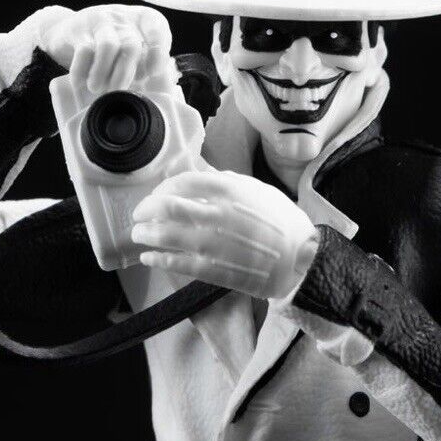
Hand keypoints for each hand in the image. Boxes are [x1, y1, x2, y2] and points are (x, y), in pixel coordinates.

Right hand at [43, 4, 174, 94]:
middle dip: (125, 73)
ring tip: (97, 88)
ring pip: (108, 46)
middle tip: (118, 91)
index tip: (153, 73)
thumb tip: (156, 85)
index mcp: (144, 20)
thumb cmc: (113, 46)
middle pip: (131, 45)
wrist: (73, 29)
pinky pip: (84, 51)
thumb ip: (147, 63)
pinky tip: (80, 83)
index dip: (158, 51)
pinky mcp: (79, 28)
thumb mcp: (134, 49)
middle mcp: (123, 17)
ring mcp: (101, 20)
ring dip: (103, 72)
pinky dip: (81, 71)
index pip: (157, 28)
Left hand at [131, 171, 319, 299]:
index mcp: (229, 190)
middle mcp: (217, 213)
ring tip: (138, 235)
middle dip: (145, 210)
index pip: (182, 182)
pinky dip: (157, 258)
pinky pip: (176, 262)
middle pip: (166, 206)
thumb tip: (198, 172)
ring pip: (166, 234)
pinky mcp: (213, 269)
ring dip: (145, 234)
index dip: (162, 188)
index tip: (156, 195)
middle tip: (139, 215)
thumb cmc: (282, 222)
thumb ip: (226, 181)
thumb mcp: (257, 191)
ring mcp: (214, 242)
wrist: (301, 260)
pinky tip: (148, 258)